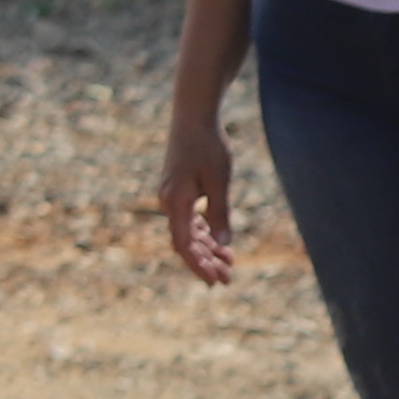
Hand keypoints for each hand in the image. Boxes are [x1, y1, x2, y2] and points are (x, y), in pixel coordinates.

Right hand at [158, 117, 240, 289]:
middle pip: (186, 242)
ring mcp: (173, 197)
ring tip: (228, 265)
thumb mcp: (219, 182)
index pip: (184, 244)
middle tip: (226, 279)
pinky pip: (190, 219)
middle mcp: (169, 202)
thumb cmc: (208, 147)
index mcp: (175, 202)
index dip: (198, 265)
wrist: (193, 117)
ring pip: (189, 232)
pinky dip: (205, 232)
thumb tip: (224, 245)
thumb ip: (220, 214)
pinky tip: (220, 244)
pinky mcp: (180, 190)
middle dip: (205, 262)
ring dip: (207, 249)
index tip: (213, 281)